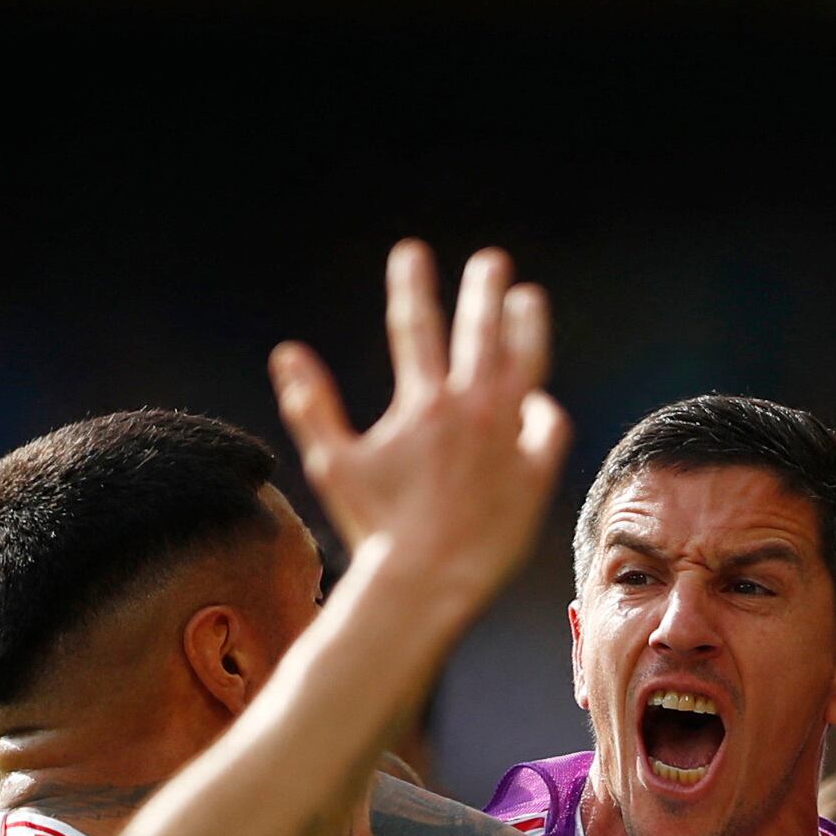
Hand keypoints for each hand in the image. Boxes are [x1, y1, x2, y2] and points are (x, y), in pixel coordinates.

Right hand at [268, 243, 570, 625]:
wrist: (425, 583)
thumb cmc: (375, 529)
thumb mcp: (332, 465)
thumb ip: (311, 404)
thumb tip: (286, 352)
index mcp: (424, 403)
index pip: (417, 326)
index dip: (412, 284)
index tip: (412, 252)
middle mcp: (472, 410)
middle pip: (482, 332)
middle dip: (483, 290)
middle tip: (490, 262)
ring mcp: (509, 439)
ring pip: (527, 365)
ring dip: (527, 327)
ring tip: (528, 301)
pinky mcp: (535, 473)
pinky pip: (549, 429)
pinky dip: (543, 411)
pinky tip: (539, 402)